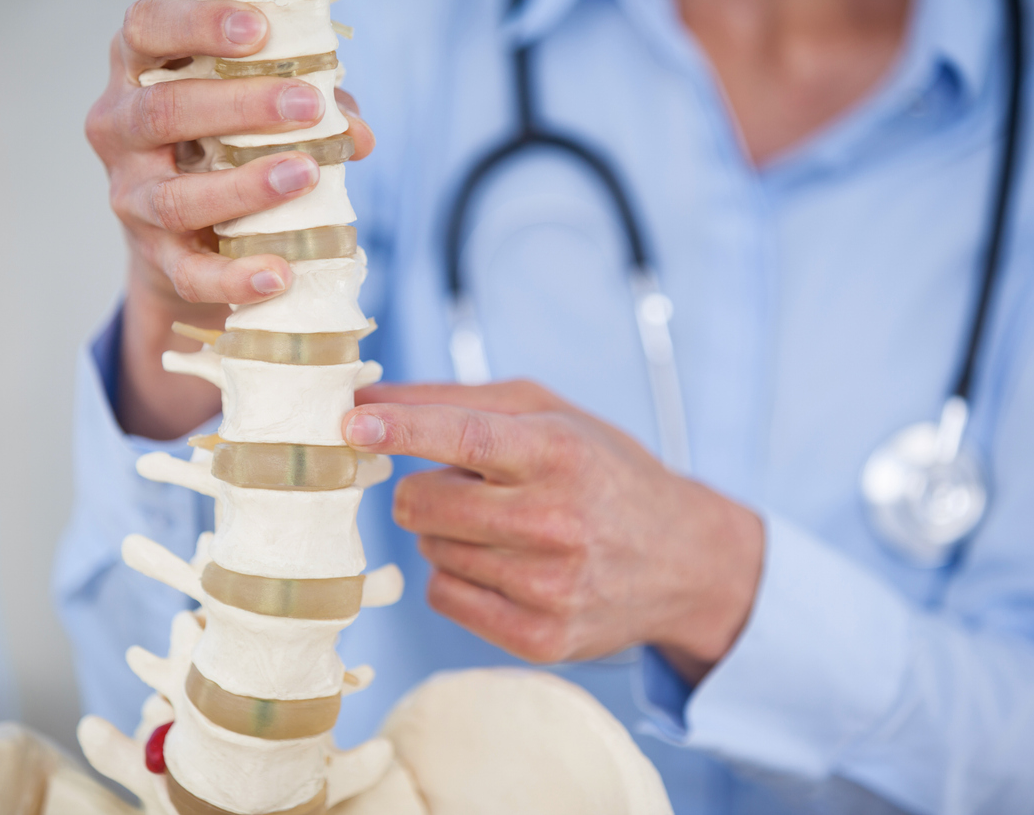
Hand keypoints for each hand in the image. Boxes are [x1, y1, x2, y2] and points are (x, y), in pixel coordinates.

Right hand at [87, 0, 374, 438]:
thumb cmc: (223, 146)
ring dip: (245, 187)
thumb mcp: (252, 111)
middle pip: (165, 112)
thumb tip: (357, 134)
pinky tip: (280, 273)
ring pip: (176, 197)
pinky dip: (236, 277)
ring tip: (305, 174)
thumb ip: (306, 108)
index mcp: (138, 73)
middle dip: (241, 106)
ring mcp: (132, 199)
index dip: (197, 25)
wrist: (187, 238)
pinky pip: (192, 273)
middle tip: (308, 105)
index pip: (147, 30)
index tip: (258, 29)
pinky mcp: (156, 259)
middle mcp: (120, 131)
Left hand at [344, 381, 764, 683]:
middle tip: (465, 485)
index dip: (402, 429)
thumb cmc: (600, 469)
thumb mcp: (546, 413)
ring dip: (448, 531)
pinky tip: (505, 565)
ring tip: (505, 525)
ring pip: (430, 549)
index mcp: (559, 452)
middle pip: (422, 503)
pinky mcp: (539, 637)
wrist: (682, 558)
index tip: (352, 422)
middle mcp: (555, 521)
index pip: (464, 438)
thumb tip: (361, 397)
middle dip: (424, 488)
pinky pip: (444, 596)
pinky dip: (459, 575)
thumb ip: (450, 400)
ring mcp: (548, 587)